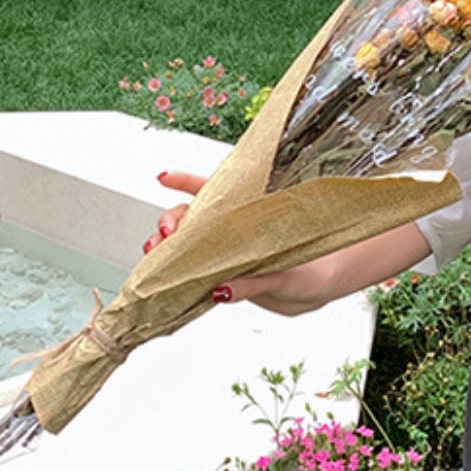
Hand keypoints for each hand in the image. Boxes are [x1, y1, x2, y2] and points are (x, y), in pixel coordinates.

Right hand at [142, 170, 330, 313]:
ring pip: (186, 243)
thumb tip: (220, 290)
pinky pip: (192, 269)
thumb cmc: (307, 272)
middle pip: (191, 218)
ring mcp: (224, 251)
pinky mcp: (221, 273)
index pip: (214, 192)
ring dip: (164, 247)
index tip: (165, 177)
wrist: (316, 292)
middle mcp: (232, 231)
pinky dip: (174, 273)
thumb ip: (252, 283)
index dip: (187, 182)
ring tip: (154, 253)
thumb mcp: (284, 277)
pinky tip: (162, 277)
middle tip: (166, 234)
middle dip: (171, 222)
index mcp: (249, 217)